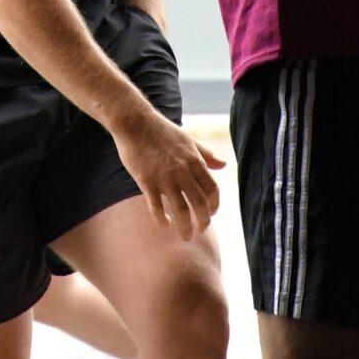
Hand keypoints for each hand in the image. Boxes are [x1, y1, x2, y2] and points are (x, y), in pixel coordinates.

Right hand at [111, 106, 224, 237]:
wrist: (135, 123)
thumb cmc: (162, 131)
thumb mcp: (188, 141)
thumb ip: (206, 155)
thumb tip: (223, 166)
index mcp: (195, 161)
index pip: (212, 190)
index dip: (214, 205)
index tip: (210, 213)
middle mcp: (183, 171)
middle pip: (200, 204)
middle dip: (203, 221)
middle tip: (200, 230)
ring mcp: (165, 178)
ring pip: (181, 210)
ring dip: (185, 227)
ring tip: (185, 236)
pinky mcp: (147, 182)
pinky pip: (156, 207)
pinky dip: (162, 219)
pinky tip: (164, 223)